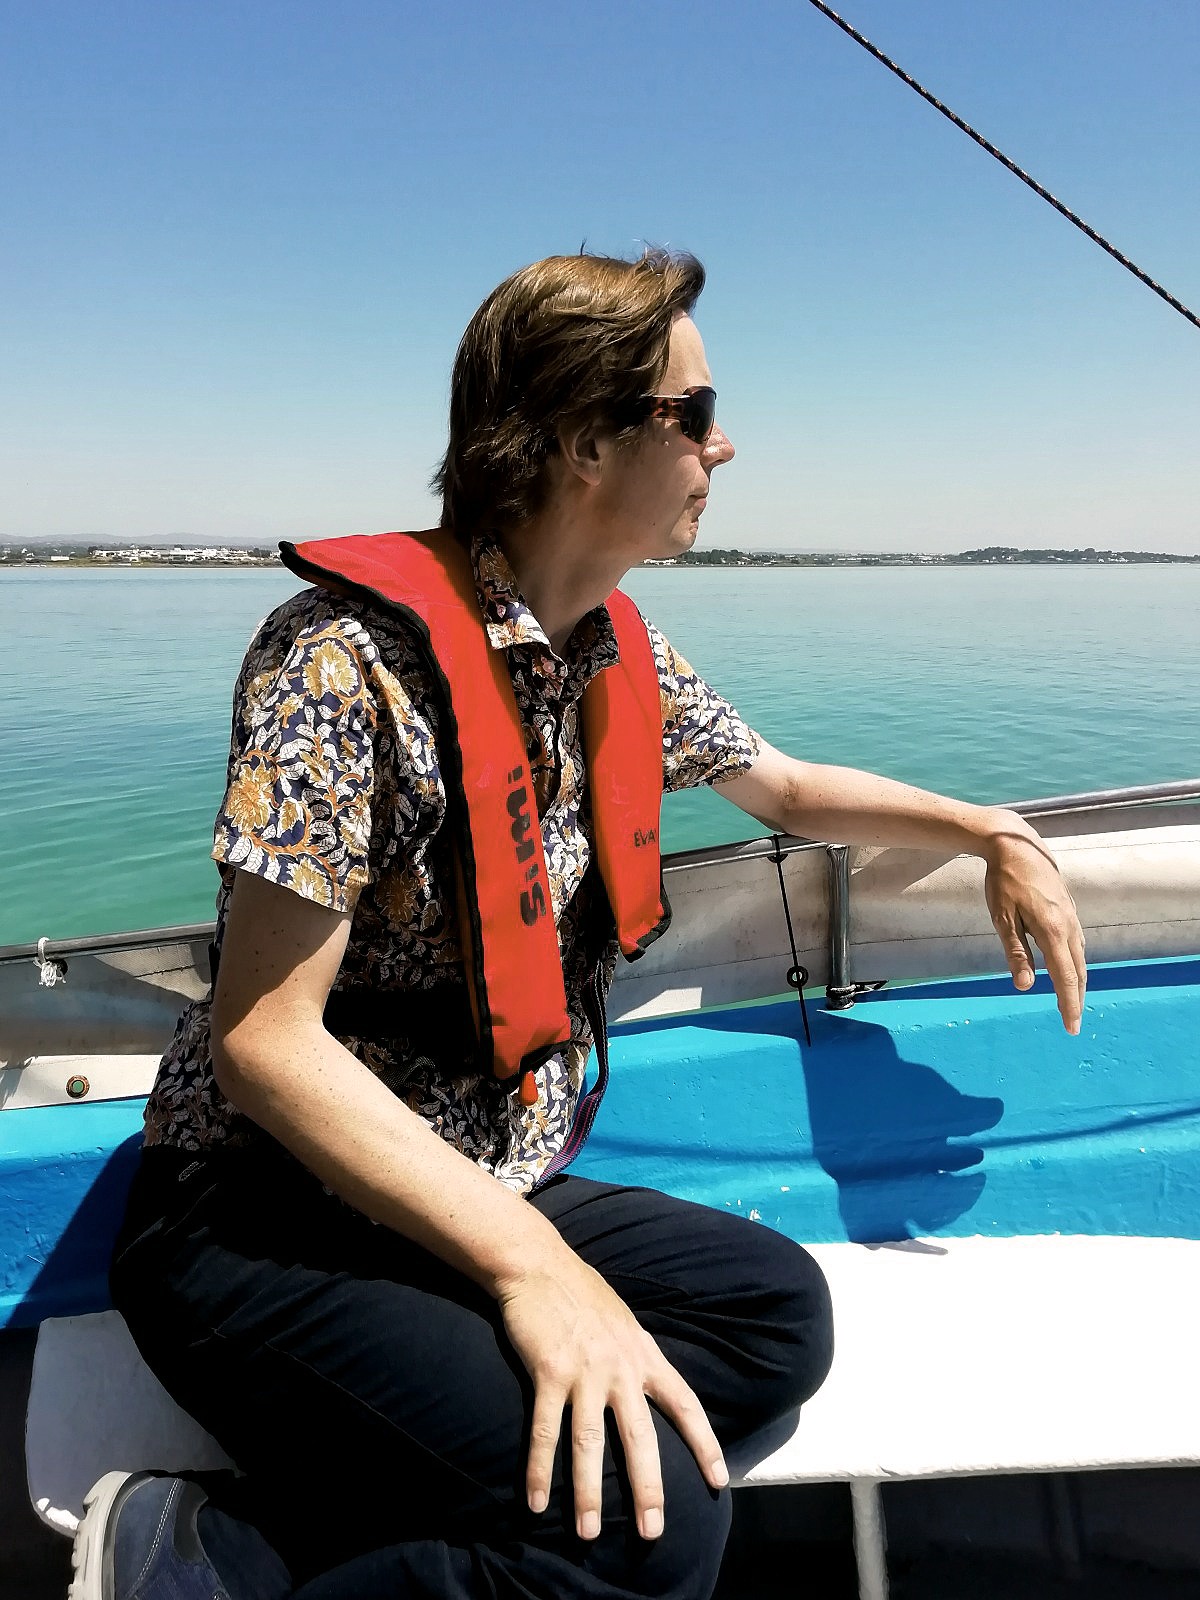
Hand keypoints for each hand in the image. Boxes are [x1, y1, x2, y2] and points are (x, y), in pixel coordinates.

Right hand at [497, 1254, 727, 1541]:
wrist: (539, 1265)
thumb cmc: (582, 1295)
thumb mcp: (625, 1323)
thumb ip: (638, 1357)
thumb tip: (653, 1389)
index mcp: (644, 1355)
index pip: (684, 1404)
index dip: (704, 1443)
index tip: (719, 1480)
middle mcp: (620, 1368)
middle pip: (641, 1437)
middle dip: (648, 1488)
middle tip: (651, 1531)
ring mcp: (584, 1371)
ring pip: (591, 1443)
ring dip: (588, 1492)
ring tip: (588, 1533)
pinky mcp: (548, 1372)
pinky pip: (545, 1431)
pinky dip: (539, 1470)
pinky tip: (536, 1501)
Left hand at [981, 810, 1086, 1032]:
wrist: (1017, 845)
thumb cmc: (1004, 881)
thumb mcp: (1002, 918)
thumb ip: (1016, 952)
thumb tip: (1026, 985)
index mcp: (1052, 930)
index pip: (1065, 977)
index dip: (1069, 1004)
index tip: (1071, 1027)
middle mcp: (1068, 925)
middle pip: (1078, 971)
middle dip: (1076, 999)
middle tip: (1072, 1022)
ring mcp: (1072, 917)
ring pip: (1080, 958)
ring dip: (1078, 982)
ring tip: (1072, 1001)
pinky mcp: (1069, 910)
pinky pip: (1077, 944)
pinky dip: (1076, 964)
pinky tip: (1070, 969)